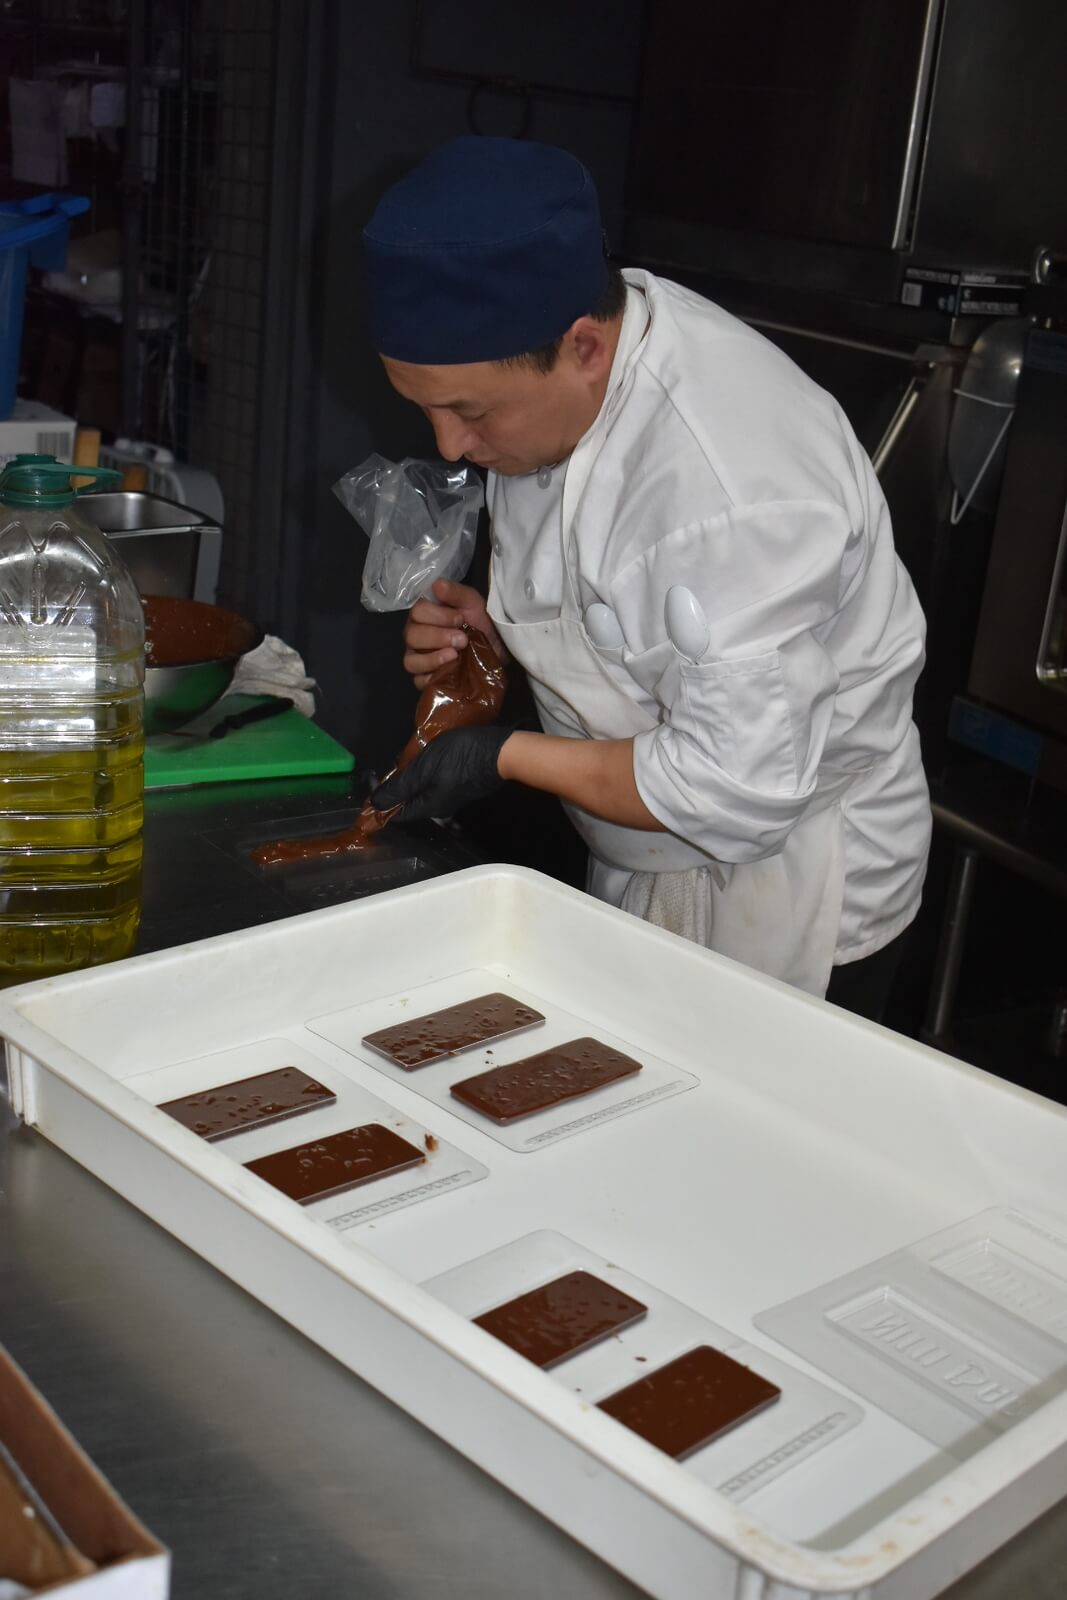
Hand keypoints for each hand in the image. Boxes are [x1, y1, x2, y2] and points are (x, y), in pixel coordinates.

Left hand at [371, 725, 512, 821]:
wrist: (499, 752)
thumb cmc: (459, 759)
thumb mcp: (423, 769)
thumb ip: (399, 787)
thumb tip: (374, 804)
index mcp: (427, 807)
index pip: (396, 813)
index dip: (381, 802)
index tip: (372, 783)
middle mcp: (438, 807)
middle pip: (409, 802)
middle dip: (396, 787)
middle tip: (391, 765)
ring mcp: (451, 796)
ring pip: (422, 790)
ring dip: (411, 777)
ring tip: (406, 758)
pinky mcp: (460, 784)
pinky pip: (434, 782)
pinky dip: (425, 772)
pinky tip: (426, 756)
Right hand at [403, 579, 504, 689]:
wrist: (496, 647)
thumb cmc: (480, 621)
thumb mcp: (472, 602)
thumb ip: (455, 592)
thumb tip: (437, 585)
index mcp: (423, 615)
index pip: (417, 612)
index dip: (438, 616)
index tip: (460, 619)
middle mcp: (416, 636)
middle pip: (411, 636)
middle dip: (438, 637)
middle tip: (462, 640)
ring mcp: (418, 658)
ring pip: (411, 661)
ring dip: (433, 658)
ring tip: (454, 656)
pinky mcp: (425, 679)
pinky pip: (419, 682)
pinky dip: (432, 678)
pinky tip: (448, 671)